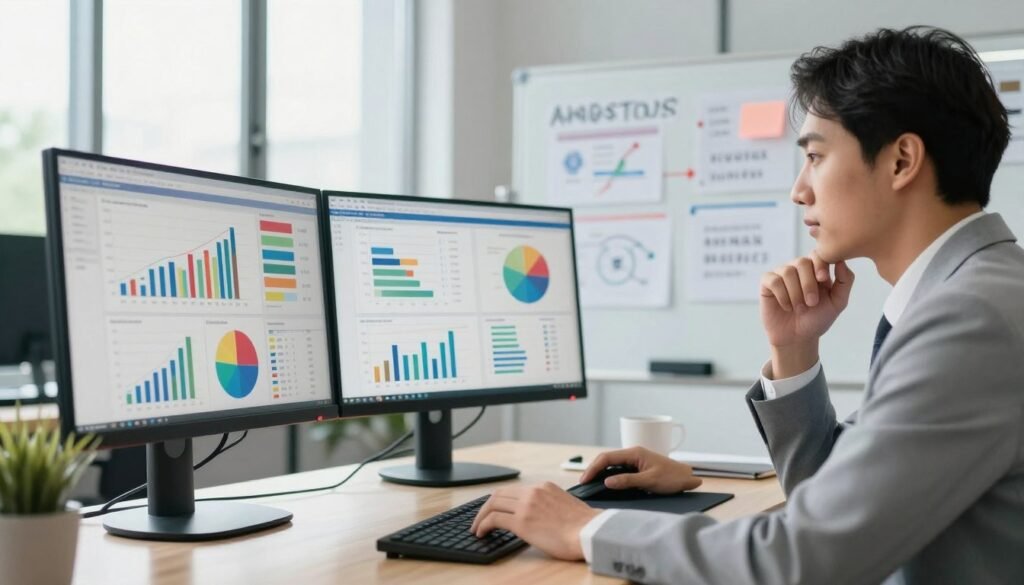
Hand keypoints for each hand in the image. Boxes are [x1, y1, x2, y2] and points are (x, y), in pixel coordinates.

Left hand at [470, 482, 599, 560]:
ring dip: (481, 516)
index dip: (500, 500)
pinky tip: (481, 533)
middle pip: (499, 494)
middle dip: (486, 506)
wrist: (590, 532)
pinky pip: (494, 519)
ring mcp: (526, 505)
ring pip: (493, 504)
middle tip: (480, 518)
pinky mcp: (521, 521)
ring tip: (477, 528)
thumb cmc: (584, 526)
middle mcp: (533, 492)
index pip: (514, 490)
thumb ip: (549, 504)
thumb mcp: (564, 505)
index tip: (495, 509)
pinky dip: (483, 525)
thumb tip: (540, 516)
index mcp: (544, 487)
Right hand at [580, 446, 702, 493]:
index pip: (607, 457)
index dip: (594, 468)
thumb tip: (607, 482)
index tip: (585, 480)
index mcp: (635, 453)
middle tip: (583, 484)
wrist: (687, 478)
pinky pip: (618, 470)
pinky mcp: (636, 468)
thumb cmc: (672, 478)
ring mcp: (634, 460)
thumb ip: (628, 480)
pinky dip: (608, 476)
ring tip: (590, 484)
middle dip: (593, 470)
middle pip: (606, 459)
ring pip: (611, 464)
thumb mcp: (650, 481)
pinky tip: (604, 484)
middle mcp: (632, 454)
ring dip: (600, 473)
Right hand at [760, 254, 853, 375]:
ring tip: (799, 308)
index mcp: (815, 269)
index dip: (820, 264)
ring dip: (796, 293)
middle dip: (809, 284)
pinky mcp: (767, 284)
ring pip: (787, 271)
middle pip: (802, 262)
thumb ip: (845, 281)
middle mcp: (798, 268)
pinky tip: (787, 306)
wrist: (798, 338)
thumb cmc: (817, 319)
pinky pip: (773, 281)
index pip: (817, 254)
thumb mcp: (837, 302)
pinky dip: (782, 295)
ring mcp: (781, 275)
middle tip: (812, 303)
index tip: (823, 280)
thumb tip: (842, 261)